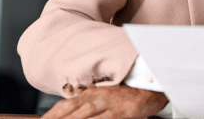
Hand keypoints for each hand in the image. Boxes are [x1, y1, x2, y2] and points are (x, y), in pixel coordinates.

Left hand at [42, 85, 167, 118]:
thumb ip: (87, 106)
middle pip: (69, 112)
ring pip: (83, 116)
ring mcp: (108, 104)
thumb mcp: (104, 98)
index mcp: (89, 94)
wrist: (153, 87)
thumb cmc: (127, 95)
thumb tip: (71, 115)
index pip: (63, 107)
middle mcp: (95, 98)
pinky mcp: (121, 111)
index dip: (50, 116)